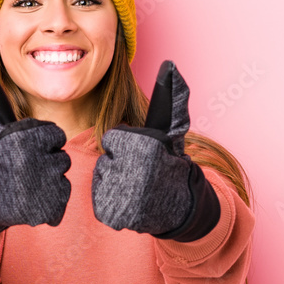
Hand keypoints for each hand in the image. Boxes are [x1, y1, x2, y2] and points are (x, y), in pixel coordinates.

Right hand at [0, 59, 71, 236]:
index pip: (55, 135)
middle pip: (61, 158)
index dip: (41, 142)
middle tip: (23, 170)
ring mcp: (41, 189)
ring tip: (25, 185)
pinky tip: (29, 200)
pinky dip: (50, 203)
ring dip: (48, 183)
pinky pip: (62, 201)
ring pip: (63, 179)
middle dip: (46, 163)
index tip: (24, 150)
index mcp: (25, 139)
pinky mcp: (46, 211)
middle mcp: (34, 163)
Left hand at [91, 60, 220, 240]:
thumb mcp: (172, 128)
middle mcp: (134, 171)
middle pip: (105, 162)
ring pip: (101, 182)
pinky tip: (131, 203)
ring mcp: (126, 198)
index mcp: (144, 145)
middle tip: (140, 172)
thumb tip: (170, 65)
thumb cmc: (171, 161)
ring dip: (115, 185)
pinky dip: (112, 205)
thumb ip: (170, 96)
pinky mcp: (117, 218)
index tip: (143, 153)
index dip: (126, 145)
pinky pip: (101, 205)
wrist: (183, 205)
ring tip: (137, 187)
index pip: (112, 140)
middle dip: (119, 165)